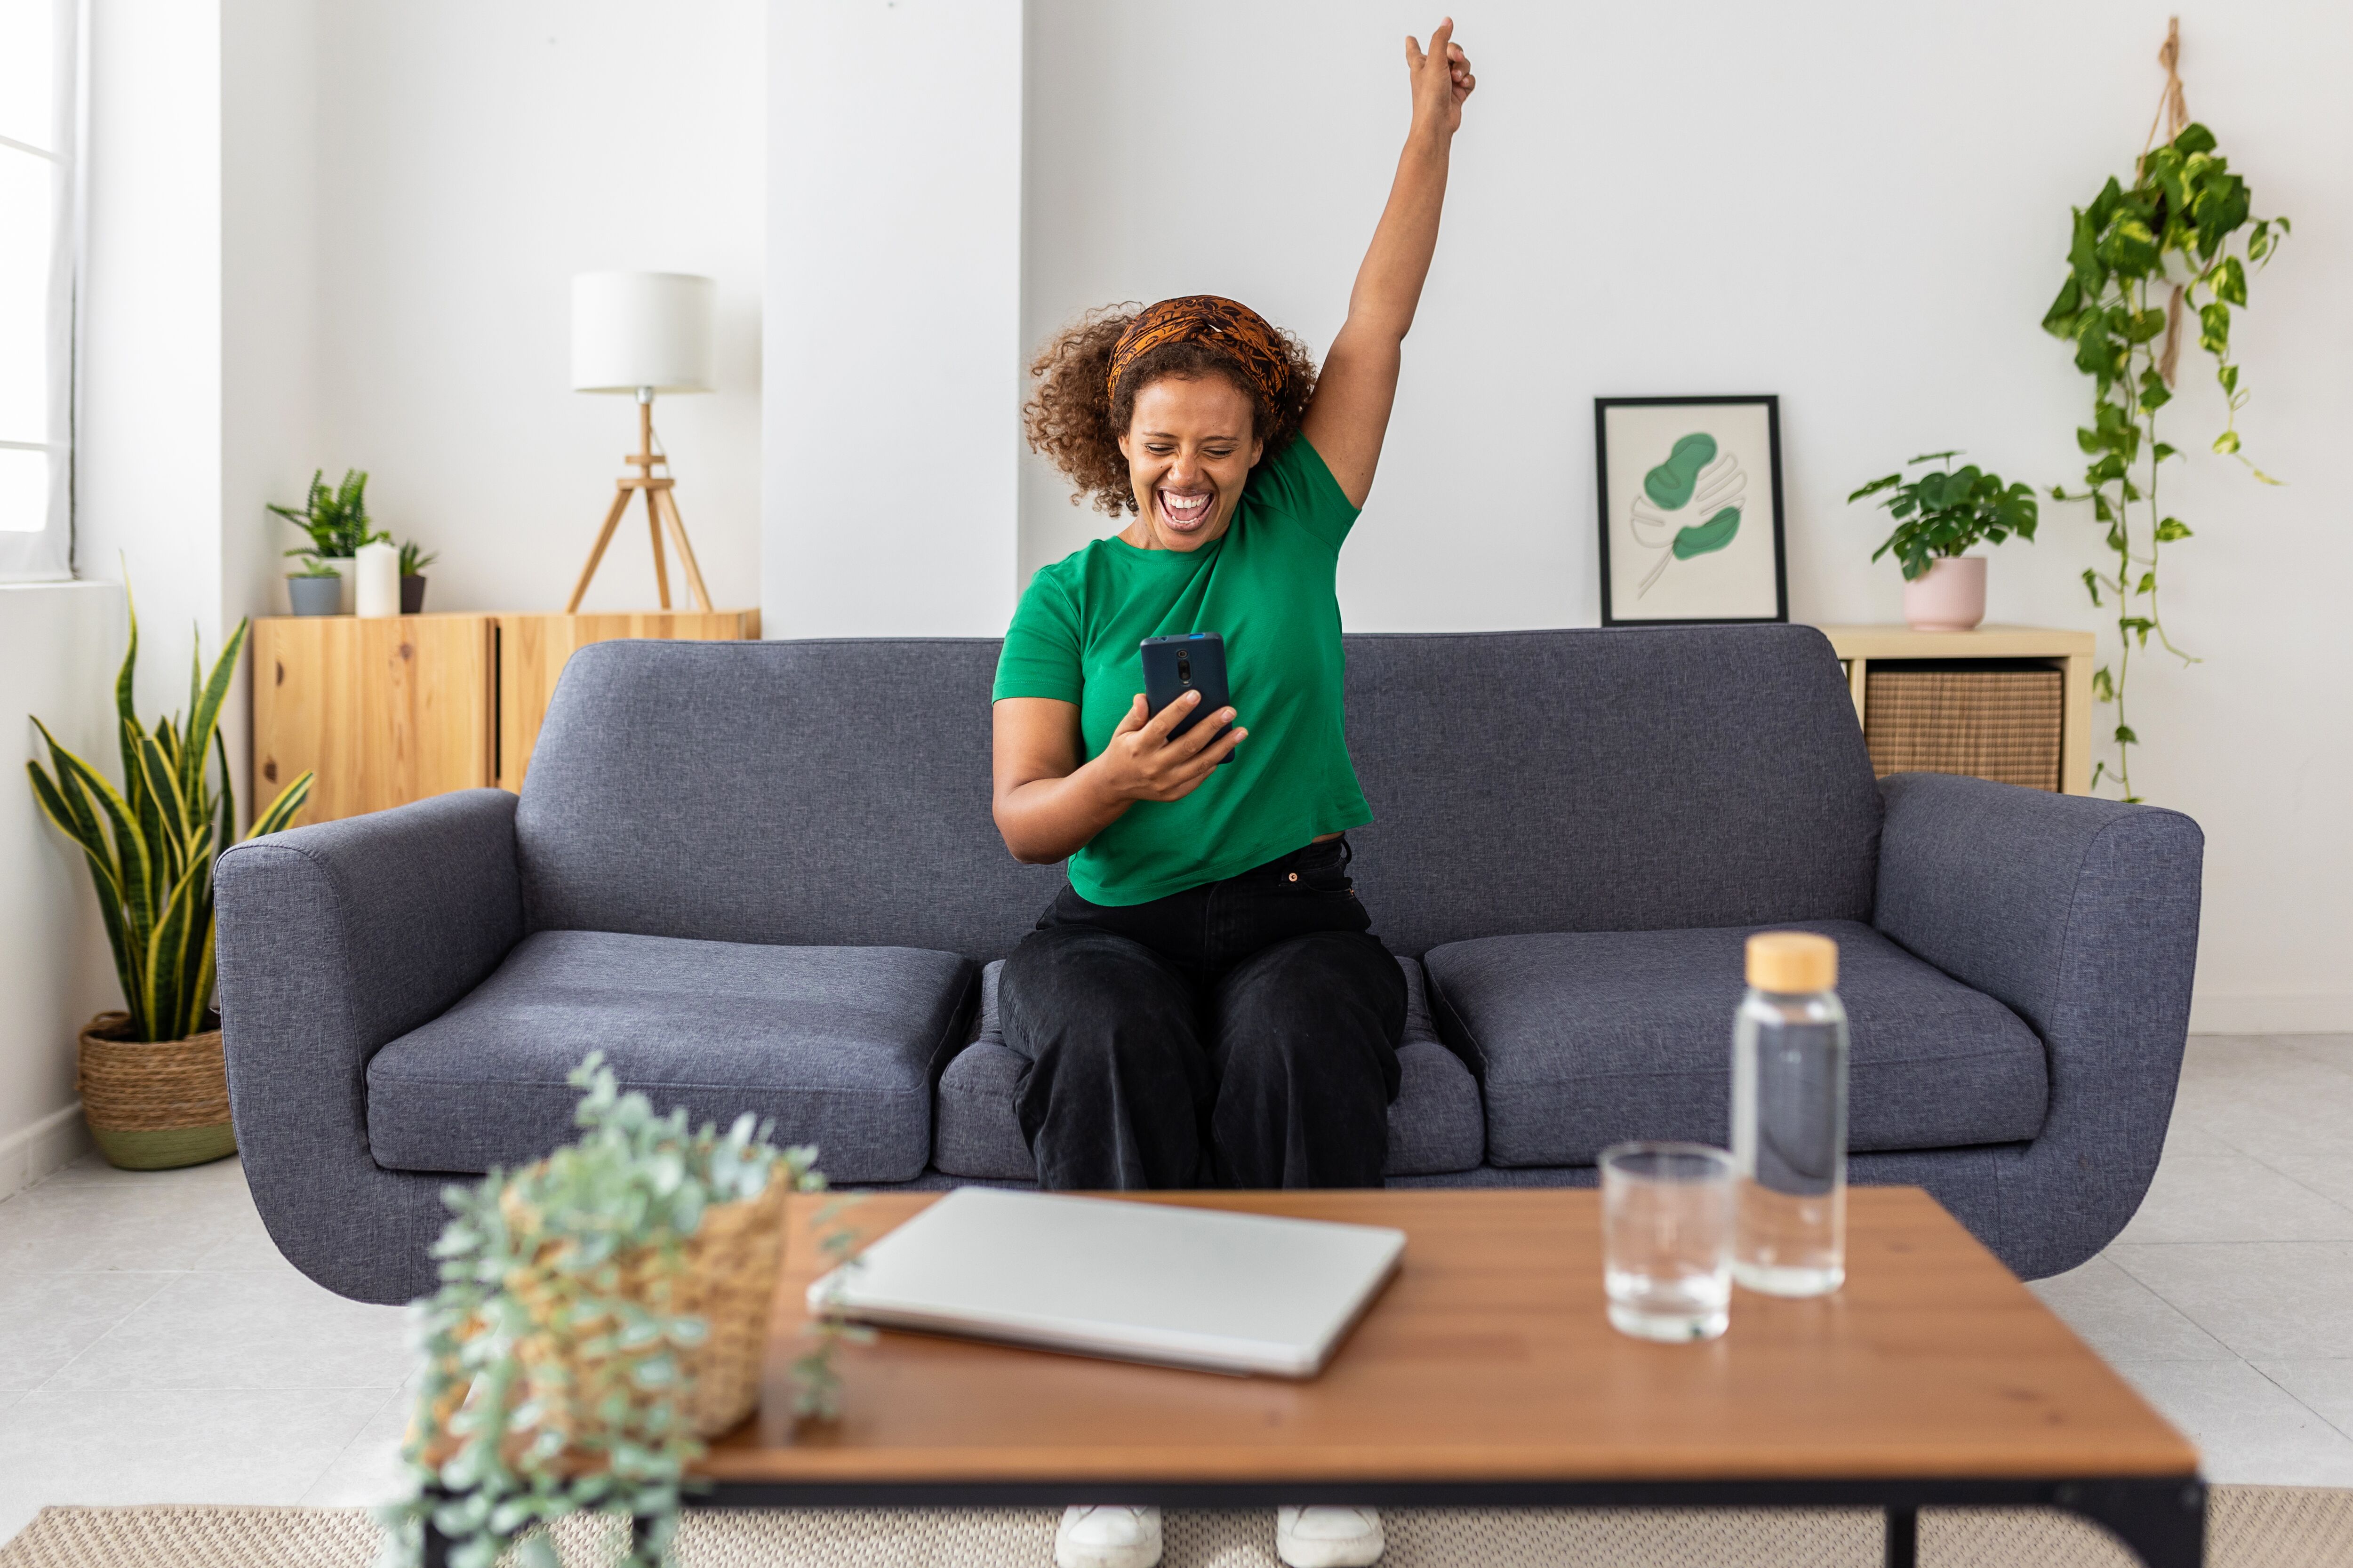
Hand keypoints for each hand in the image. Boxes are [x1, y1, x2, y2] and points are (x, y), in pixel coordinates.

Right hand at [1094, 691, 1245, 803]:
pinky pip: (1198, 777)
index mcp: (1139, 746)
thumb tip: (1144, 697)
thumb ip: (1135, 714)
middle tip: (1230, 710)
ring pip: (1200, 763)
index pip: (1162, 725)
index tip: (1196, 694)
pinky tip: (1226, 748)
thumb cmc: (1123, 750)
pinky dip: (1213, 763)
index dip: (1179, 710)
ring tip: (1241, 731)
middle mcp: (1153, 766)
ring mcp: (1165, 783)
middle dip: (1211, 726)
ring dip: (1223, 747)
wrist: (1114, 786)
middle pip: (1188, 745)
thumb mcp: (1122, 731)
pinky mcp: (1173, 794)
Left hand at [1405, 18, 1474, 136]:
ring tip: (1456, 79)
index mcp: (1420, 65)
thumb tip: (1446, 22)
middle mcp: (1432, 73)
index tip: (1409, 39)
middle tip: (1456, 58)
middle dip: (1456, 53)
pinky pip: (1468, 79)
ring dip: (1463, 68)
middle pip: (1449, 51)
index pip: (1414, 50)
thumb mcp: (1434, 62)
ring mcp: (1445, 83)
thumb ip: (1440, 39)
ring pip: (1462, 65)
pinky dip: (1468, 81)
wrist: (1438, 123)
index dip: (1412, 44)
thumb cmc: (1429, 97)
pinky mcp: (1457, 93)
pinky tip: (1461, 86)